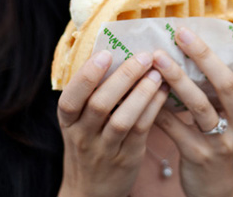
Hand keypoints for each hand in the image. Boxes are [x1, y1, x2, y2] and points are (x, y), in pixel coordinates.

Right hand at [57, 50, 168, 196]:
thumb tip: (110, 51)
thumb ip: (88, 94)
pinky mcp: (127, 158)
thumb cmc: (87, 144)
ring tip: (158, 72)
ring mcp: (105, 149)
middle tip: (144, 56)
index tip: (105, 53)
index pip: (70, 98)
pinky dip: (153, 109)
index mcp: (68, 121)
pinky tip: (164, 91)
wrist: (90, 192)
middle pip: (100, 104)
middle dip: (123, 77)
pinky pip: (141, 131)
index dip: (87, 76)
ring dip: (142, 93)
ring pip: (123, 119)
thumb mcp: (77, 122)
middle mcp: (83, 135)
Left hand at [152, 14, 232, 196]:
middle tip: (181, 32)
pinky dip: (158, 107)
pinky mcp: (198, 156)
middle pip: (227, 84)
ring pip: (199, 105)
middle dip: (204, 55)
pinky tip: (142, 91)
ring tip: (156, 57)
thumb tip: (203, 43)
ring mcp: (222, 142)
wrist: (223, 192)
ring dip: (176, 78)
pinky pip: (175, 127)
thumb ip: (227, 87)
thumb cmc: (226, 141)